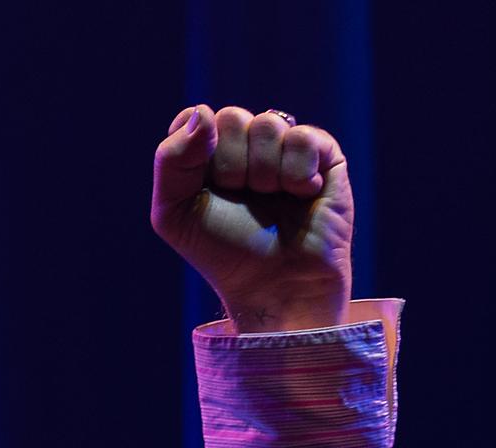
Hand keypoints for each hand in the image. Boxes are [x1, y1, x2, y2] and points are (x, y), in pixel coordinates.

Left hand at [149, 105, 353, 332]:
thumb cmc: (223, 254)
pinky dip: (295, 173)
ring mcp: (287, 148)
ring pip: (267, 125)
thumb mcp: (173, 213)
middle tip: (241, 200)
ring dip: (262, 174)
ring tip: (271, 202)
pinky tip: (300, 196)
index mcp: (209, 154)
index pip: (196, 118)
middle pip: (231, 118)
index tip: (202, 186)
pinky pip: (303, 138)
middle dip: (230, 167)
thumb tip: (201, 112)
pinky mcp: (325, 155)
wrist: (273, 287)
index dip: (196, 150)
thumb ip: (170, 159)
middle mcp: (249, 146)